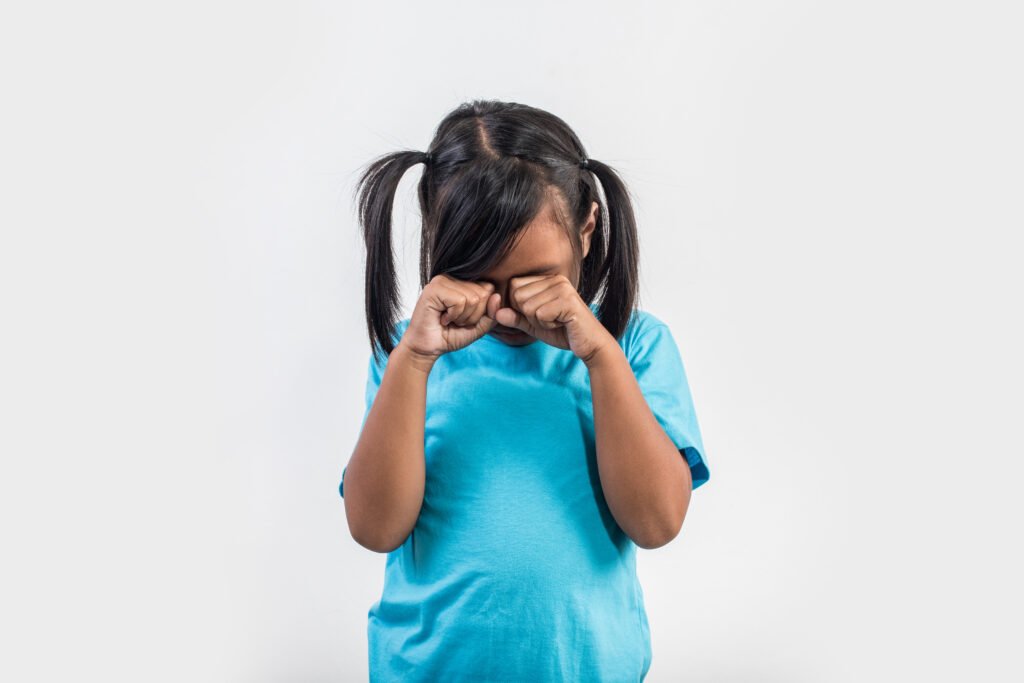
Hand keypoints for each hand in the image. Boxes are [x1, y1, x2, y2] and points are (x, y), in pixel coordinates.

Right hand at [400, 274, 500, 358]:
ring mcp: (443, 280)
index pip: (489, 289)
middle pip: (483, 294)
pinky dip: (454, 315)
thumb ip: (492, 313)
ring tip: (448, 319)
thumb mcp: (479, 326)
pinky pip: (460, 301)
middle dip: (473, 315)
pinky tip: (442, 317)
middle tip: (455, 320)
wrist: (429, 348)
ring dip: (462, 317)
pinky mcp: (435, 288)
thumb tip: (497, 296)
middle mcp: (454, 277)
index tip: (465, 318)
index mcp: (465, 282)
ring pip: (473, 298)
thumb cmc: (451, 335)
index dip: (481, 311)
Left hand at [494, 275, 615, 363]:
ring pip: (527, 306)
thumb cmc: (563, 332)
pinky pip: (539, 314)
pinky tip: (563, 324)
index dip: (520, 307)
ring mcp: (562, 288)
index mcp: (547, 279)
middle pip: (517, 296)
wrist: (590, 345)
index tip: (541, 315)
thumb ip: (515, 318)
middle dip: (529, 315)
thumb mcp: (533, 325)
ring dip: (539, 321)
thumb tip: (496, 313)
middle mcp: (555, 279)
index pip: (513, 286)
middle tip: (550, 320)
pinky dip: (548, 325)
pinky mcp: (568, 301)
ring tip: (557, 321)